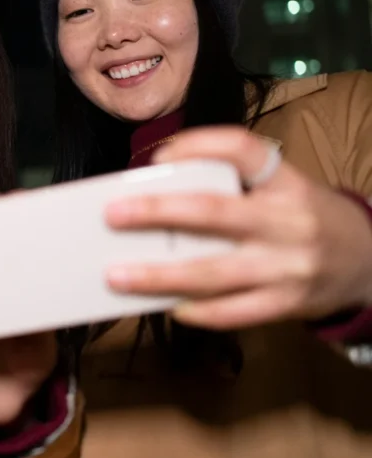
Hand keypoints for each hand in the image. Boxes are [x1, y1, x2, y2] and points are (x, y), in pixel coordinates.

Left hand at [105, 126, 371, 329]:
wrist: (369, 265)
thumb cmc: (306, 219)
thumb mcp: (284, 190)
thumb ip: (236, 189)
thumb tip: (156, 196)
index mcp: (287, 183)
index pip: (244, 150)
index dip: (200, 145)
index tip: (160, 155)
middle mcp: (288, 221)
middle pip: (213, 212)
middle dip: (157, 212)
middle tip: (113, 214)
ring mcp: (287, 266)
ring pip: (212, 272)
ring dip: (158, 275)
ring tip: (117, 275)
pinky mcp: (286, 304)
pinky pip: (231, 312)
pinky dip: (195, 310)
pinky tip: (167, 306)